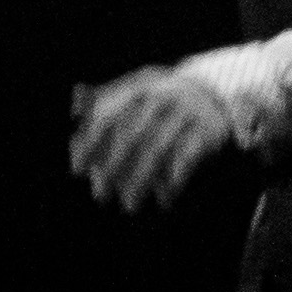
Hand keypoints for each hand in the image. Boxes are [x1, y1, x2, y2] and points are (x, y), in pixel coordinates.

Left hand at [68, 68, 225, 213]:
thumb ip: (103, 99)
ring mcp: (187, 112)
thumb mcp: (135, 91)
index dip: (90, 143)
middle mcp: (162, 96)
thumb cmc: (162, 98)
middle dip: (112, 168)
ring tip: (129, 205)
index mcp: (139, 87)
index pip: (107, 114)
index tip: (77, 169)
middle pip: (130, 135)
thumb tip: (75, 110)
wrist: (216, 91)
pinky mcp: (208, 129)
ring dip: (141, 180)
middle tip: (100, 195)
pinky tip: (164, 199)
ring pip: (157, 149)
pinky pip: (187, 159)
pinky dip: (174, 181)